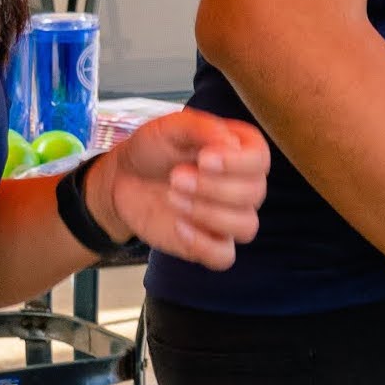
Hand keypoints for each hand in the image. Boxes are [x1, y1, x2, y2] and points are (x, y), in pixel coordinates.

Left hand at [88, 109, 268, 266]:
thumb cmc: (152, 149)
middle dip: (213, 187)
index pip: (260, 160)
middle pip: (254, 193)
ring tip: (173, 197)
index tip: (204, 159)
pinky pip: (224, 257)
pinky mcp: (210, 243)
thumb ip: (201, 127)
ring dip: (209, 213)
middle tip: (176, 177)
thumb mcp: (170, 126)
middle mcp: (242, 185)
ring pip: (246, 226)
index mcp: (239, 151)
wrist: (123, 178)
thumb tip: (231, 142)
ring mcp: (228, 217)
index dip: (237, 163)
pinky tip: (179, 226)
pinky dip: (203, 245)